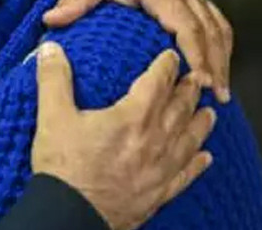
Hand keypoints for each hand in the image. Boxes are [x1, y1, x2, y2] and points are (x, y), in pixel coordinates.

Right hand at [32, 42, 215, 229]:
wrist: (71, 214)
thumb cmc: (64, 167)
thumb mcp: (52, 116)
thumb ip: (54, 79)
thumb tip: (50, 48)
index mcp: (131, 117)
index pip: (156, 83)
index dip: (166, 67)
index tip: (171, 56)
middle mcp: (153, 140)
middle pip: (179, 109)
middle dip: (188, 91)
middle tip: (197, 78)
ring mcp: (159, 169)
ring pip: (189, 140)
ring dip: (201, 124)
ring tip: (210, 113)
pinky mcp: (159, 193)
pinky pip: (185, 175)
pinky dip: (197, 165)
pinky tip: (205, 158)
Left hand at [42, 0, 233, 102]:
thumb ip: (74, 0)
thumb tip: (51, 21)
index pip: (185, 22)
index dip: (196, 52)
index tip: (199, 79)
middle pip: (209, 29)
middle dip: (216, 64)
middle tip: (215, 96)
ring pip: (218, 26)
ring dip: (223, 58)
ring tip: (221, 92)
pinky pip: (216, 21)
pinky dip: (221, 46)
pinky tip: (219, 68)